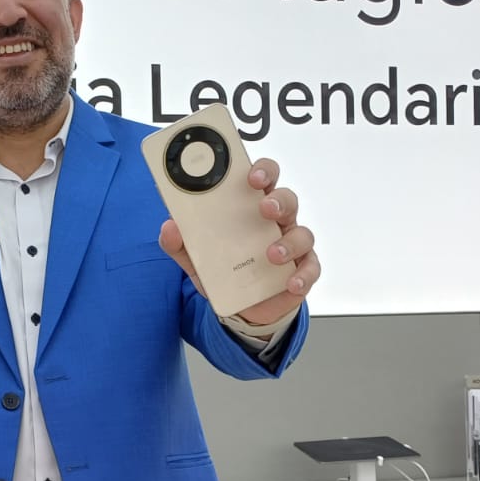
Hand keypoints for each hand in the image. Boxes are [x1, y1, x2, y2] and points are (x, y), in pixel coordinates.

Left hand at [158, 157, 319, 327]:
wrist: (243, 309)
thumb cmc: (225, 271)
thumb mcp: (197, 259)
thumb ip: (181, 244)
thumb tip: (169, 228)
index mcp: (250, 209)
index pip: (261, 179)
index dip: (261, 171)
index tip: (250, 175)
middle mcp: (275, 222)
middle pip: (285, 198)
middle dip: (277, 199)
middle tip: (264, 207)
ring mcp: (291, 245)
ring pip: (302, 233)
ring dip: (289, 241)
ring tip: (271, 254)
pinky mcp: (301, 270)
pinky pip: (310, 268)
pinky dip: (302, 275)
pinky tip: (291, 283)